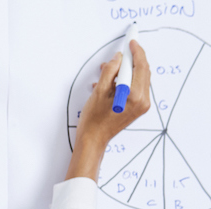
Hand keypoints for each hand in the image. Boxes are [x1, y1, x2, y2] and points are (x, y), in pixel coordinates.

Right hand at [67, 39, 150, 179]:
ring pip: (139, 79)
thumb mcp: (98, 92)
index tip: (132, 41)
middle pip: (143, 72)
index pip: (140, 67)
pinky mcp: (139, 108)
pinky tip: (111, 81)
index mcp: (134, 96)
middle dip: (131, 60)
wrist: (94, 139)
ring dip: (126, 71)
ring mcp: (142, 105)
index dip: (136, 52)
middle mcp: (143, 100)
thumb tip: (118, 58)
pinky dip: (126, 81)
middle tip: (122, 51)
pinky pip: (136, 88)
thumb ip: (110, 72)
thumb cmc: (94, 120)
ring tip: (108, 70)